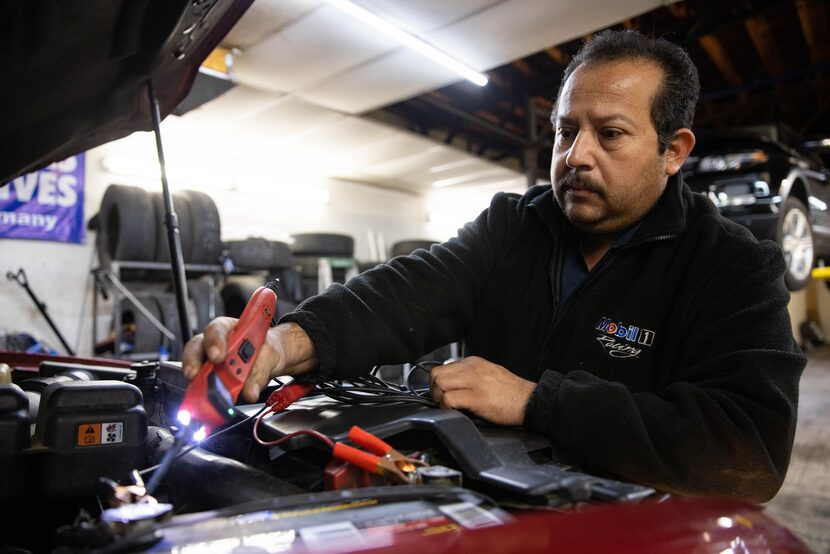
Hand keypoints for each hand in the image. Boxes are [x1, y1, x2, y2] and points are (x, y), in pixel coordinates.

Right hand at [182, 319, 317, 402]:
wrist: (272, 361)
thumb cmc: (266, 350)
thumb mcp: (269, 355)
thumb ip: (260, 370)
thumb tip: (250, 391)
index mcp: (229, 329)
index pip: (217, 329)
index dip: (214, 342)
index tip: (218, 357)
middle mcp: (214, 343)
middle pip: (196, 348)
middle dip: (194, 363)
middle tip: (197, 376)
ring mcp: (209, 361)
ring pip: (195, 369)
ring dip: (197, 383)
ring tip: (202, 395)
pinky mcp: (209, 379)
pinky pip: (201, 386)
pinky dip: (203, 394)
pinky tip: (208, 402)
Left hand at [429, 356, 535, 425]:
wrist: (530, 401)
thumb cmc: (511, 392)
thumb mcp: (489, 373)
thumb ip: (470, 374)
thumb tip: (452, 383)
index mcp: (473, 362)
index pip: (443, 367)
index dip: (438, 383)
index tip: (442, 393)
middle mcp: (471, 368)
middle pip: (436, 374)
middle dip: (434, 390)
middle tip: (441, 401)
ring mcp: (474, 382)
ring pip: (439, 384)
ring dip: (439, 398)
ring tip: (448, 406)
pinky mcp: (476, 398)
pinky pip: (449, 399)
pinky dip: (447, 407)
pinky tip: (456, 411)